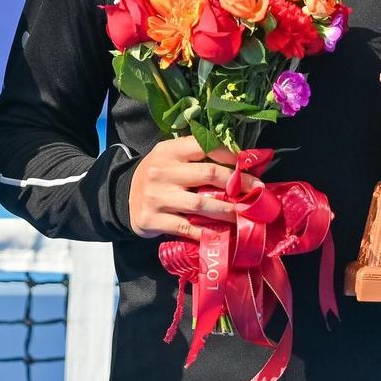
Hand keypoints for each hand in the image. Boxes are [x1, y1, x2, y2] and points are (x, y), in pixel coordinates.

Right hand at [128, 136, 249, 241]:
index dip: (230, 155)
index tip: (249, 165)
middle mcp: (162, 171)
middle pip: (208, 174)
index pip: (204, 146)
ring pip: (200, 204)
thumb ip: (197, 157)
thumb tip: (240, 163)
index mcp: (168, 151)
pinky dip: (207, 232)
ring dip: (227, 211)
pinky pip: (187, 227)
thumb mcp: (170, 157)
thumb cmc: (158, 175)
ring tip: (245, 215)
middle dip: (238, 183)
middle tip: (257, 191)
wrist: (123, 197)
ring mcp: (157, 196)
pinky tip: (222, 234)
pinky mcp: (153, 219)